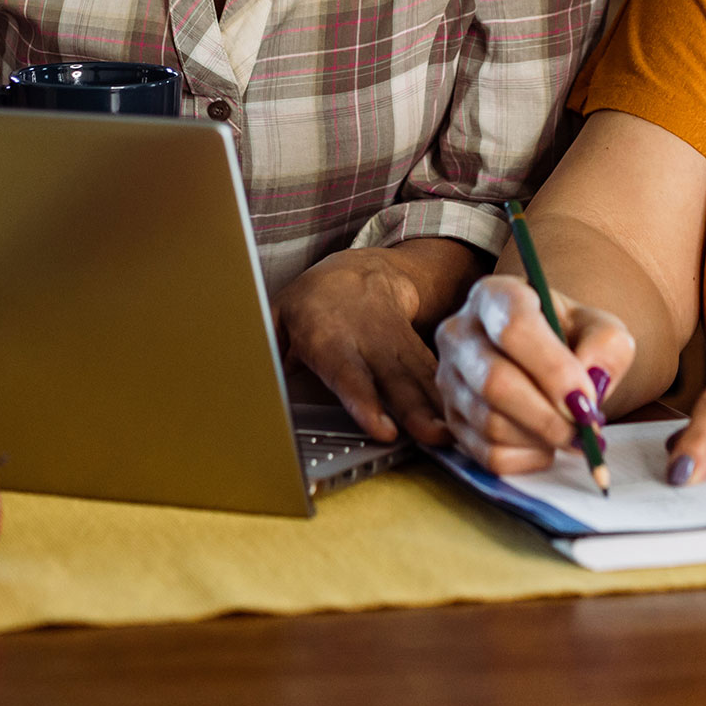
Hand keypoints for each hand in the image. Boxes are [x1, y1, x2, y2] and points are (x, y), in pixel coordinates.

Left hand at [276, 248, 453, 446]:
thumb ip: (265, 350)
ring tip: (450, 435)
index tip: (382, 428)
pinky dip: (448, 395)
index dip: (364, 400)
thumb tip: (244, 383)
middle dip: (413, 408)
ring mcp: (396, 340)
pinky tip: (461, 419)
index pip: (347, 371)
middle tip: (432, 436)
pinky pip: (433, 372)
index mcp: (328, 332)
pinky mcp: (417, 346)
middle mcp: (367, 336)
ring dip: (436, 405)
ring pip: (418, 374)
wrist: (362, 268)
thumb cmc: (311, 302)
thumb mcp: (275, 316)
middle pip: (391, 376)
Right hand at [435, 275, 634, 474]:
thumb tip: (589, 384)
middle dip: (547, 416)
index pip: (514, 327)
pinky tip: (545, 442)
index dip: (552, 369)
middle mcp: (460, 333)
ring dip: (540, 438)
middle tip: (585, 431)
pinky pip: (487, 454)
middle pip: (495, 382)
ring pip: (490, 422)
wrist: (546, 359)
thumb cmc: (571, 338)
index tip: (587, 401)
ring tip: (569, 432)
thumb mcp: (599, 328)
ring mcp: (448, 379)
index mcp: (494, 295)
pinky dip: (526, 458)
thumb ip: (606, 347)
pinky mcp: (451, 421)